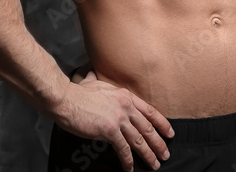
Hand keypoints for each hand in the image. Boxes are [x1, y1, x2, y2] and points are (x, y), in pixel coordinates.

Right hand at [54, 66, 172, 170]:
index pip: (150, 111)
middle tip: (165, 155)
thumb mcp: (93, 82)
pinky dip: (128, 160)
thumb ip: (98, 80)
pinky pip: (123, 149)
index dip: (162, 123)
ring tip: (153, 164)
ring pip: (139, 140)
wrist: (66, 99)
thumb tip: (92, 74)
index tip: (169, 133)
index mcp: (125, 96)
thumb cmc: (77, 92)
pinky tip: (130, 168)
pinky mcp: (110, 130)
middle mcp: (125, 106)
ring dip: (148, 154)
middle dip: (158, 143)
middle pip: (148, 128)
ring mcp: (119, 118)